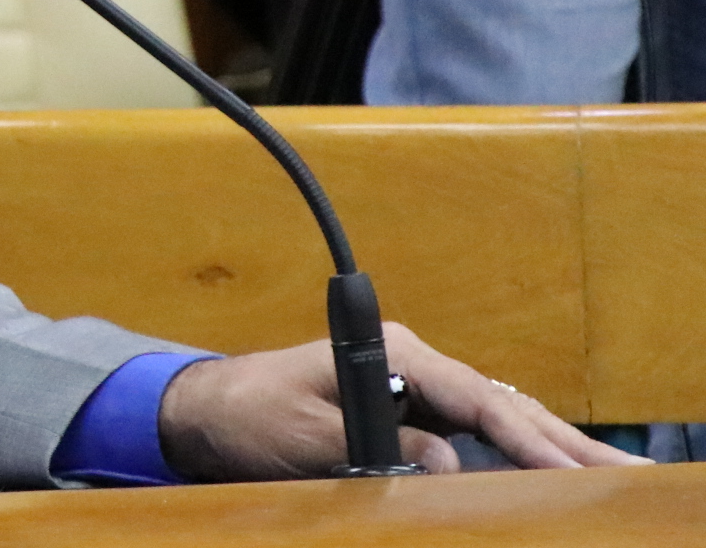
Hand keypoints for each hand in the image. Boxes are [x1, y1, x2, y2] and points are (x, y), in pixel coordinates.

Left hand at [158, 322, 650, 477]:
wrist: (209, 409)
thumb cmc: (250, 412)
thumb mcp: (309, 432)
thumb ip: (379, 445)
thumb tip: (448, 463)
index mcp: (389, 353)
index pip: (472, 396)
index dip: (521, 434)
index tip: (564, 465)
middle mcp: (408, 362)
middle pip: (496, 402)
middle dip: (556, 438)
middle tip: (617, 469)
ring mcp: (411, 385)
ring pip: (492, 416)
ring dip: (545, 444)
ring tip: (603, 472)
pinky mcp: (406, 411)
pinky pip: (471, 430)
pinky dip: (512, 449)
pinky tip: (547, 469)